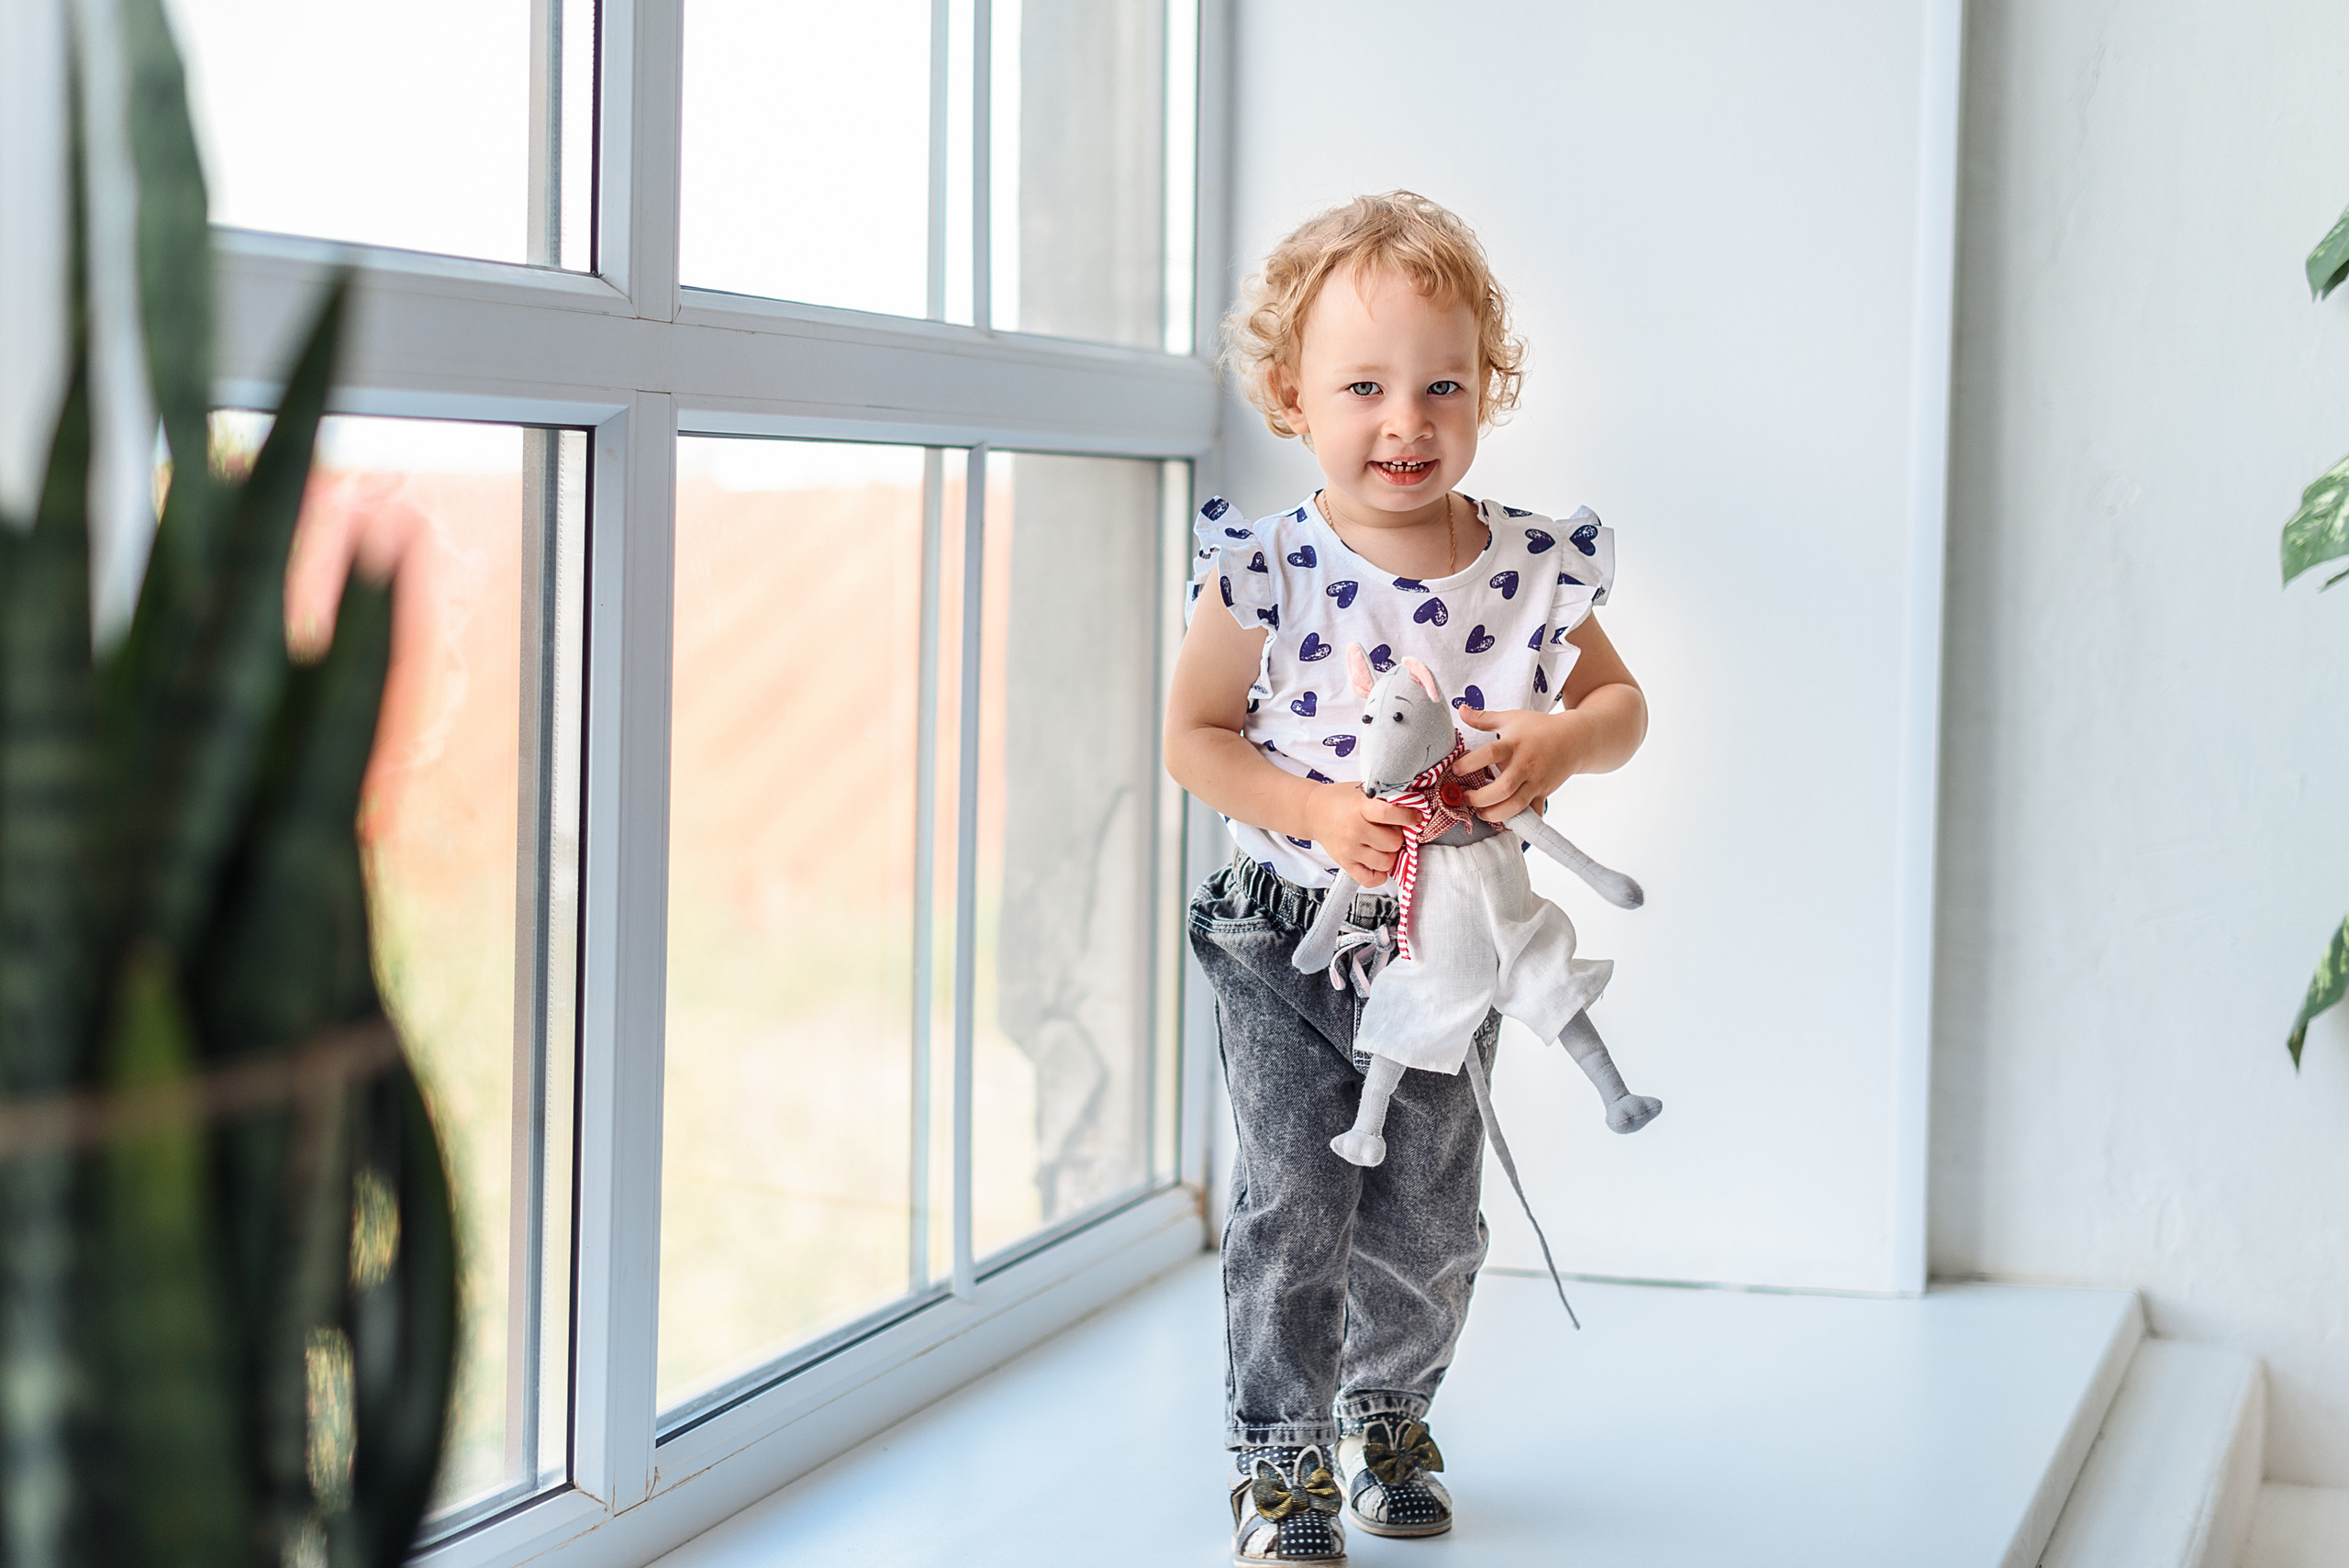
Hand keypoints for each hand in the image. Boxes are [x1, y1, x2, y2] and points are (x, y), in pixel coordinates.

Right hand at [1303, 784, 1418, 886]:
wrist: (1313, 812)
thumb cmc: (1341, 800)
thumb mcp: (1362, 791)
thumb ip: (1384, 798)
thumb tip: (1412, 805)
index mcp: (1359, 807)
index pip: (1389, 814)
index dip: (1408, 816)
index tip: (1416, 817)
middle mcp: (1353, 830)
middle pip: (1393, 842)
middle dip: (1398, 837)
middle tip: (1393, 831)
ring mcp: (1349, 849)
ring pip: (1386, 862)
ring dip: (1391, 854)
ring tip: (1384, 845)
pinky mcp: (1345, 863)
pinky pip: (1369, 880)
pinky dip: (1379, 875)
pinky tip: (1379, 863)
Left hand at [1453, 707, 1592, 821]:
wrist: (1574, 740)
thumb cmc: (1539, 728)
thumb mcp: (1511, 718)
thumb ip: (1483, 718)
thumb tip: (1460, 709)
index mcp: (1514, 745)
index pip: (1490, 754)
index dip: (1470, 763)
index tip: (1455, 770)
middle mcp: (1525, 765)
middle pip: (1503, 788)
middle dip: (1480, 798)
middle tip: (1465, 798)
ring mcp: (1536, 782)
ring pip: (1516, 806)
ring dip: (1496, 814)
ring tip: (1481, 813)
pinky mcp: (1544, 794)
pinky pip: (1533, 813)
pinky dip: (1521, 822)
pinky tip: (1505, 822)